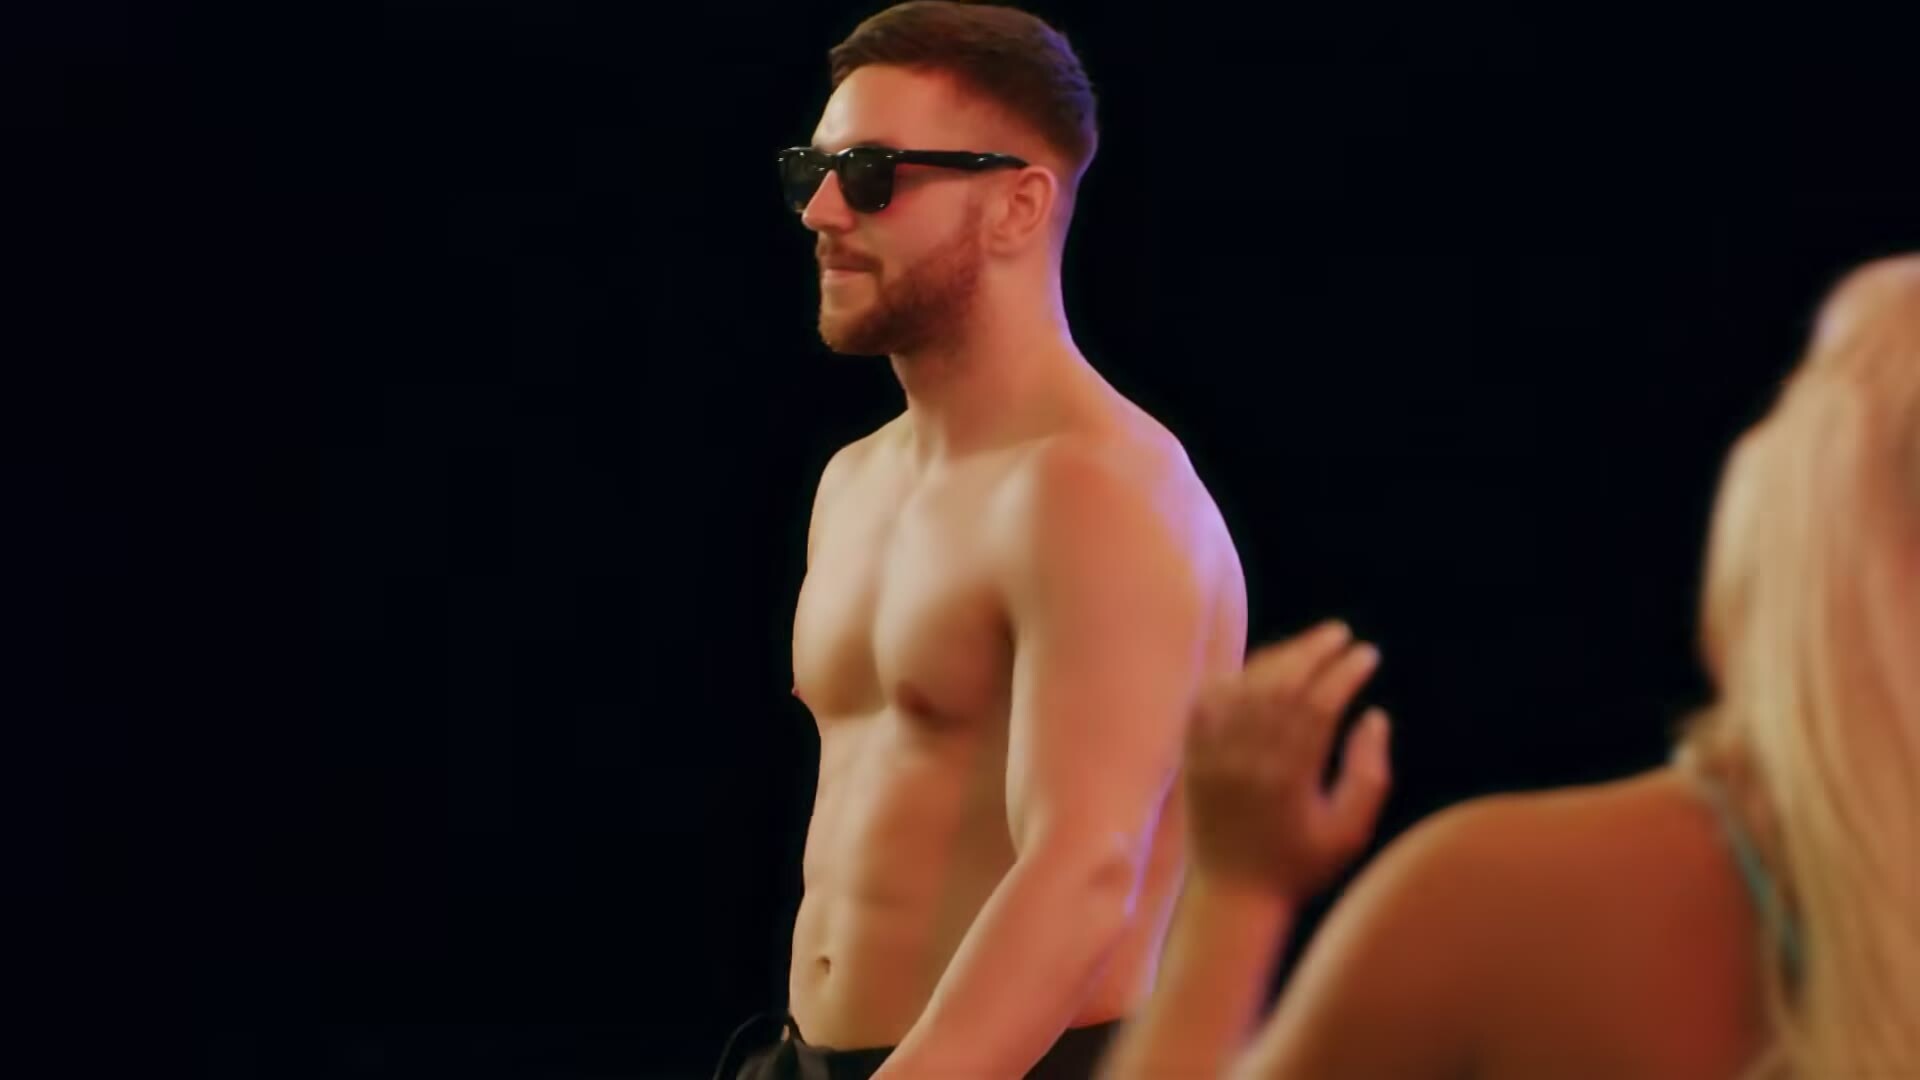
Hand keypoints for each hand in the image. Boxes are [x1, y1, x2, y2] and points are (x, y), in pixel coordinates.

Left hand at [1183, 620, 1392, 897]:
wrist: (1233, 895)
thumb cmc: (1301, 865)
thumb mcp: (1350, 831)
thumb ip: (1369, 773)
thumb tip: (1375, 715)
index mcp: (1289, 777)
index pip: (1319, 704)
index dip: (1345, 673)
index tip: (1367, 655)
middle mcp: (1247, 759)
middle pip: (1281, 685)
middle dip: (1313, 651)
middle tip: (1341, 633)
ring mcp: (1214, 755)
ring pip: (1246, 686)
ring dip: (1278, 658)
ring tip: (1310, 645)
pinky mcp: (1194, 756)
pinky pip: (1209, 701)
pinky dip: (1235, 678)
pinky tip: (1260, 669)